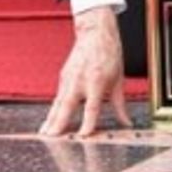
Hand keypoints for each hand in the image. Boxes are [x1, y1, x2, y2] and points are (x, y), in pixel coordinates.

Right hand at [40, 7, 131, 137]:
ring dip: (50, 119)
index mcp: (97, 81)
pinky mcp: (63, 76)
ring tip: (44, 134)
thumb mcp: (119, 79)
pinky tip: (48, 122)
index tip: (83, 136)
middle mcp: (80, 80)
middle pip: (68, 105)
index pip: (92, 107)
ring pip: (58, 102)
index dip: (87, 123)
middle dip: (59, 123)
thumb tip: (127, 123)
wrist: (95, 32)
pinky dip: (52, 110)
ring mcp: (69, 78)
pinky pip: (58, 97)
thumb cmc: (109, 54)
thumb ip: (120, 104)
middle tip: (51, 138)